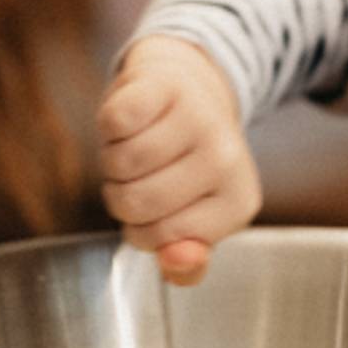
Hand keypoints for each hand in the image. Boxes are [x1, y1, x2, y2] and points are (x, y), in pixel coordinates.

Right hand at [95, 35, 260, 283]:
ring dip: (112, 160)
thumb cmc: (185, 164)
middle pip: (135, 202)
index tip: (157, 206)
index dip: (140, 228)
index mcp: (238, 203)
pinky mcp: (168, 85)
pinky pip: (113, 123)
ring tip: (135, 146)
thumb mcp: (194, 221)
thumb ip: (186, 262)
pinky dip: (109, 126)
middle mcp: (226, 159)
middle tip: (141, 175)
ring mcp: (200, 118)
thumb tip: (175, 260)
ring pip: (120, 163)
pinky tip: (131, 120)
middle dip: (121, 195)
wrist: (187, 89)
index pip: (158, 239)